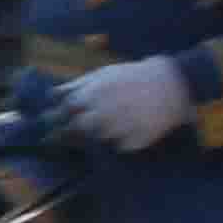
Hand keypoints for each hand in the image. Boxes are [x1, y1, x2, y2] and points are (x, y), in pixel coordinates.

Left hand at [57, 55, 192, 151]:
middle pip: (74, 131)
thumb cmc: (131, 78)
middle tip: (67, 135)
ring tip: (105, 127)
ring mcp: (118, 130)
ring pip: (95, 141)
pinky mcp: (134, 142)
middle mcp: (101, 114)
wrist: (171, 84)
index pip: (62, 113)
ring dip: (94, 138)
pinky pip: (118, 147)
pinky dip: (118, 142)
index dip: (56, 119)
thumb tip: (50, 96)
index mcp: (91, 96)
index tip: (54, 123)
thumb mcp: (101, 75)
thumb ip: (75, 86)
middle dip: (67, 134)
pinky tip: (126, 131)